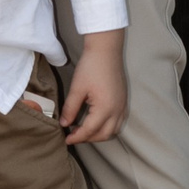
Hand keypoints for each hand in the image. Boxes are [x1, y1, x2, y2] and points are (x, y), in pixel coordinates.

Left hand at [62, 31, 125, 146]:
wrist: (106, 50)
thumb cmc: (91, 67)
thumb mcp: (77, 88)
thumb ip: (70, 108)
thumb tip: (64, 123)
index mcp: (105, 108)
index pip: (90, 130)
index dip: (77, 137)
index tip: (67, 139)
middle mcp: (117, 110)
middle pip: (104, 135)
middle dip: (88, 139)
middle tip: (74, 135)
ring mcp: (122, 106)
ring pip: (113, 131)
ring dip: (99, 134)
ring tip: (84, 130)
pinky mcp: (123, 101)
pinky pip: (118, 122)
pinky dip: (108, 127)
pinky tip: (97, 122)